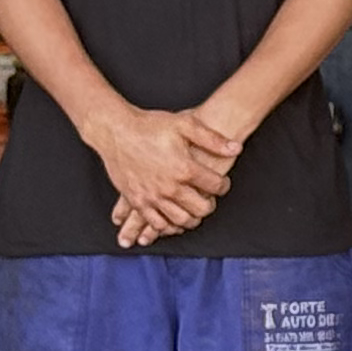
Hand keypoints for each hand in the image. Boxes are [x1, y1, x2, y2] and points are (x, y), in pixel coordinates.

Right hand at [90, 102, 234, 243]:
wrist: (116, 130)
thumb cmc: (149, 125)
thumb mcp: (185, 124)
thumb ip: (212, 139)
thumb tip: (235, 148)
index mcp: (184, 168)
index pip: (215, 186)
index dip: (223, 185)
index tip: (222, 183)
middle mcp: (170, 186)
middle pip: (200, 209)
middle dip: (209, 205)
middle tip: (209, 199)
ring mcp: (152, 196)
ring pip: (180, 220)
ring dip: (192, 219)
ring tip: (194, 212)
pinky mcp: (137, 201)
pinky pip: (156, 223)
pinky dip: (168, 226)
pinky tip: (173, 222)